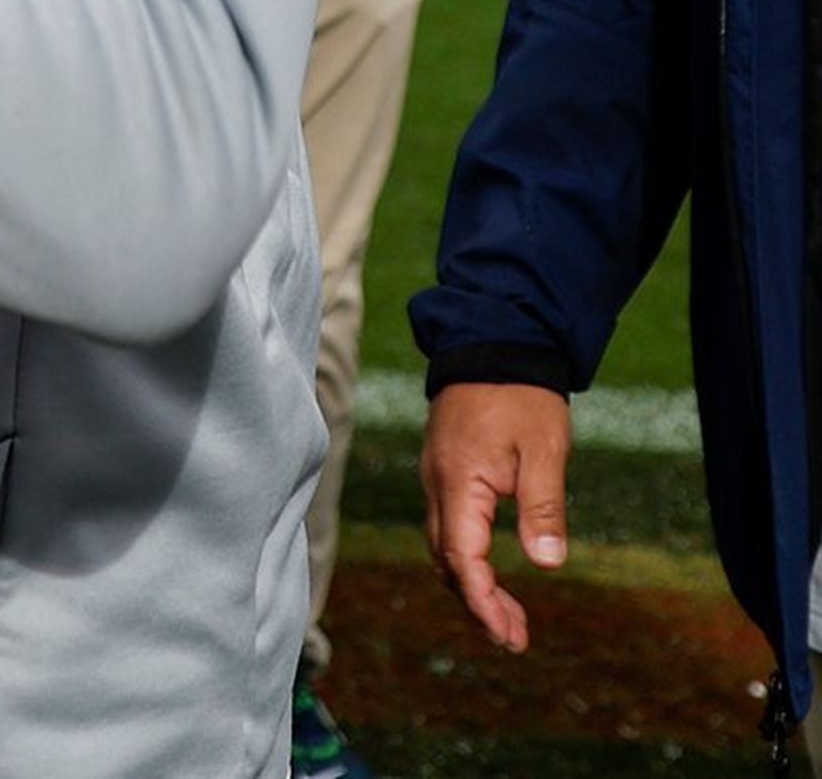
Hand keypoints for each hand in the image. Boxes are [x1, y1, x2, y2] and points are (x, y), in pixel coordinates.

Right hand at [422, 381, 571, 650]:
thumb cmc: (522, 397)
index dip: (483, 600)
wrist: (493, 344)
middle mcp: (437, 483)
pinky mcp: (444, 469)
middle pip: (446, 558)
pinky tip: (491, 570)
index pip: (462, 556)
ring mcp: (436, 476)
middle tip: (516, 638)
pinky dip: (466, 558)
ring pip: (442, 545)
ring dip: (471, 584)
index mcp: (458, 481)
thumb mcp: (543, 449)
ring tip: (509, 616)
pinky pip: (446, 525)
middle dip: (477, 603)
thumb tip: (546, 563)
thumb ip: (542, 506)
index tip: (509, 635)